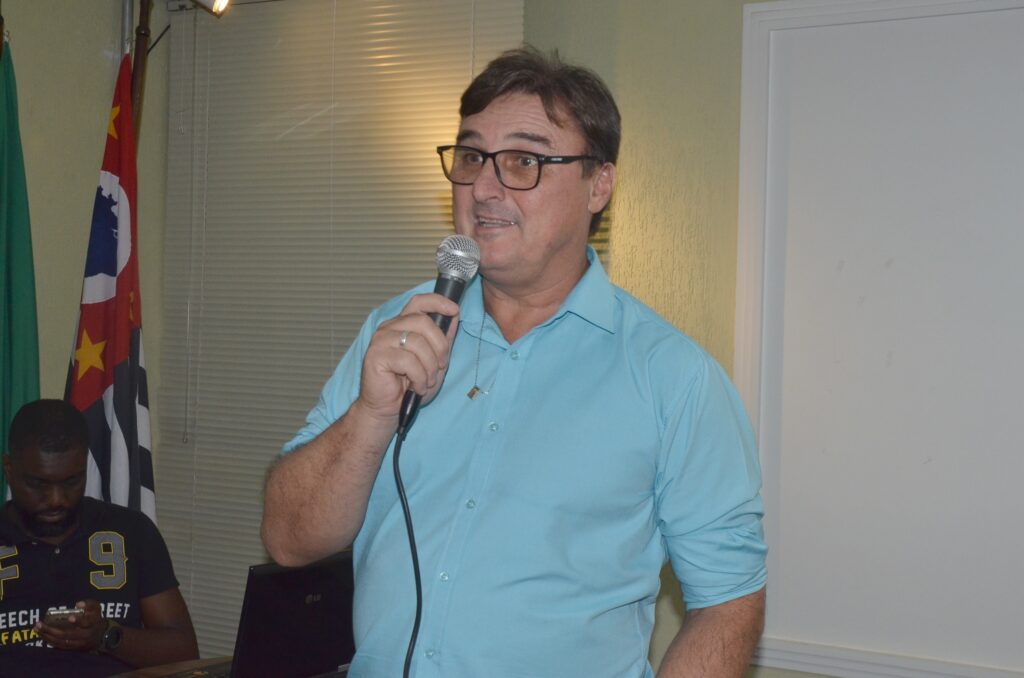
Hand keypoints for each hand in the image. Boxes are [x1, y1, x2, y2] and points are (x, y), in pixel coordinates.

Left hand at [35, 600, 105, 651]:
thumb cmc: (95, 618)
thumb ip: (89, 604)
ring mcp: (79, 644)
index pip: (86, 623)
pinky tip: (42, 636)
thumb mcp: (96, 608)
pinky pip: (61, 647)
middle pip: (68, 635)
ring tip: (37, 630)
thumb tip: (78, 604)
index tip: (70, 618)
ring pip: (62, 642)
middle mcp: (85, 635)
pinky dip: (51, 642)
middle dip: (52, 630)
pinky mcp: (74, 649)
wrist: (101, 635)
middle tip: (39, 624)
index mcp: (92, 623)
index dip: (79, 621)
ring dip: (48, 637)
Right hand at [357, 292, 460, 422]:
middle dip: (440, 346)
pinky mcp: (376, 356)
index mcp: (402, 324)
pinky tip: (416, 387)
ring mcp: (381, 340)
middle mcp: (389, 328)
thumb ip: (442, 339)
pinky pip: (408, 361)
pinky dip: (419, 377)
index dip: (438, 302)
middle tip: (440, 366)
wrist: (387, 409)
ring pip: (417, 342)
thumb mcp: (434, 361)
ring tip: (427, 381)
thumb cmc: (408, 386)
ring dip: (429, 366)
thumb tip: (454, 317)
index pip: (419, 302)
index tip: (454, 310)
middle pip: (423, 321)